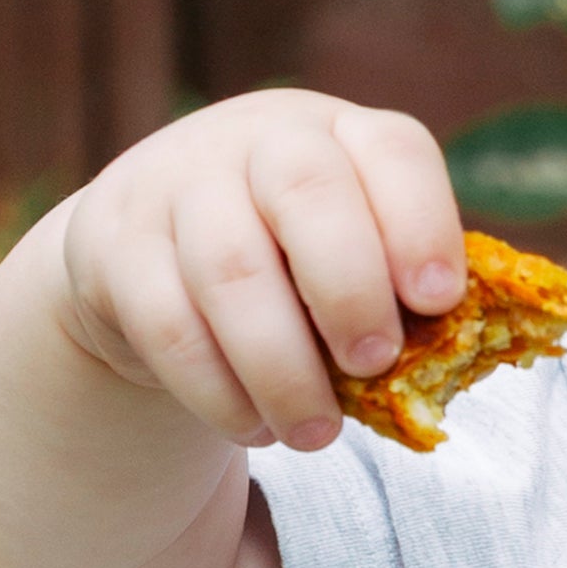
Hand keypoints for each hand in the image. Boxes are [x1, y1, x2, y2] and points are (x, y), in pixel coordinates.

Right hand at [52, 90, 460, 454]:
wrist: (140, 257)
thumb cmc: (280, 264)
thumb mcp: (339, 252)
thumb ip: (393, 290)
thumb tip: (454, 362)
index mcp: (336, 134)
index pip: (391, 150)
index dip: (422, 223)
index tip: (439, 301)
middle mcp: (255, 140)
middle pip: (306, 190)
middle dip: (350, 288)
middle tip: (374, 365)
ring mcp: (174, 183)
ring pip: (231, 269)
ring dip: (282, 368)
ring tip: (316, 433)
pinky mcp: (112, 244)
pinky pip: (166, 323)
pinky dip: (217, 389)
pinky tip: (253, 428)